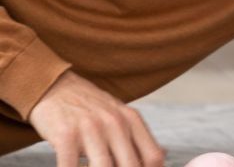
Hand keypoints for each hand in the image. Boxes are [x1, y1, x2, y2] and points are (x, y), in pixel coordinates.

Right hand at [29, 71, 164, 166]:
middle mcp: (115, 122)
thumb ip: (138, 137)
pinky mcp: (66, 135)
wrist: (55, 87)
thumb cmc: (90, 108)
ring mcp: (91, 128)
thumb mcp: (120, 115)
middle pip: (131, 166)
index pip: (153, 157)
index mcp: (132, 120)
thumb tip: (164, 156)